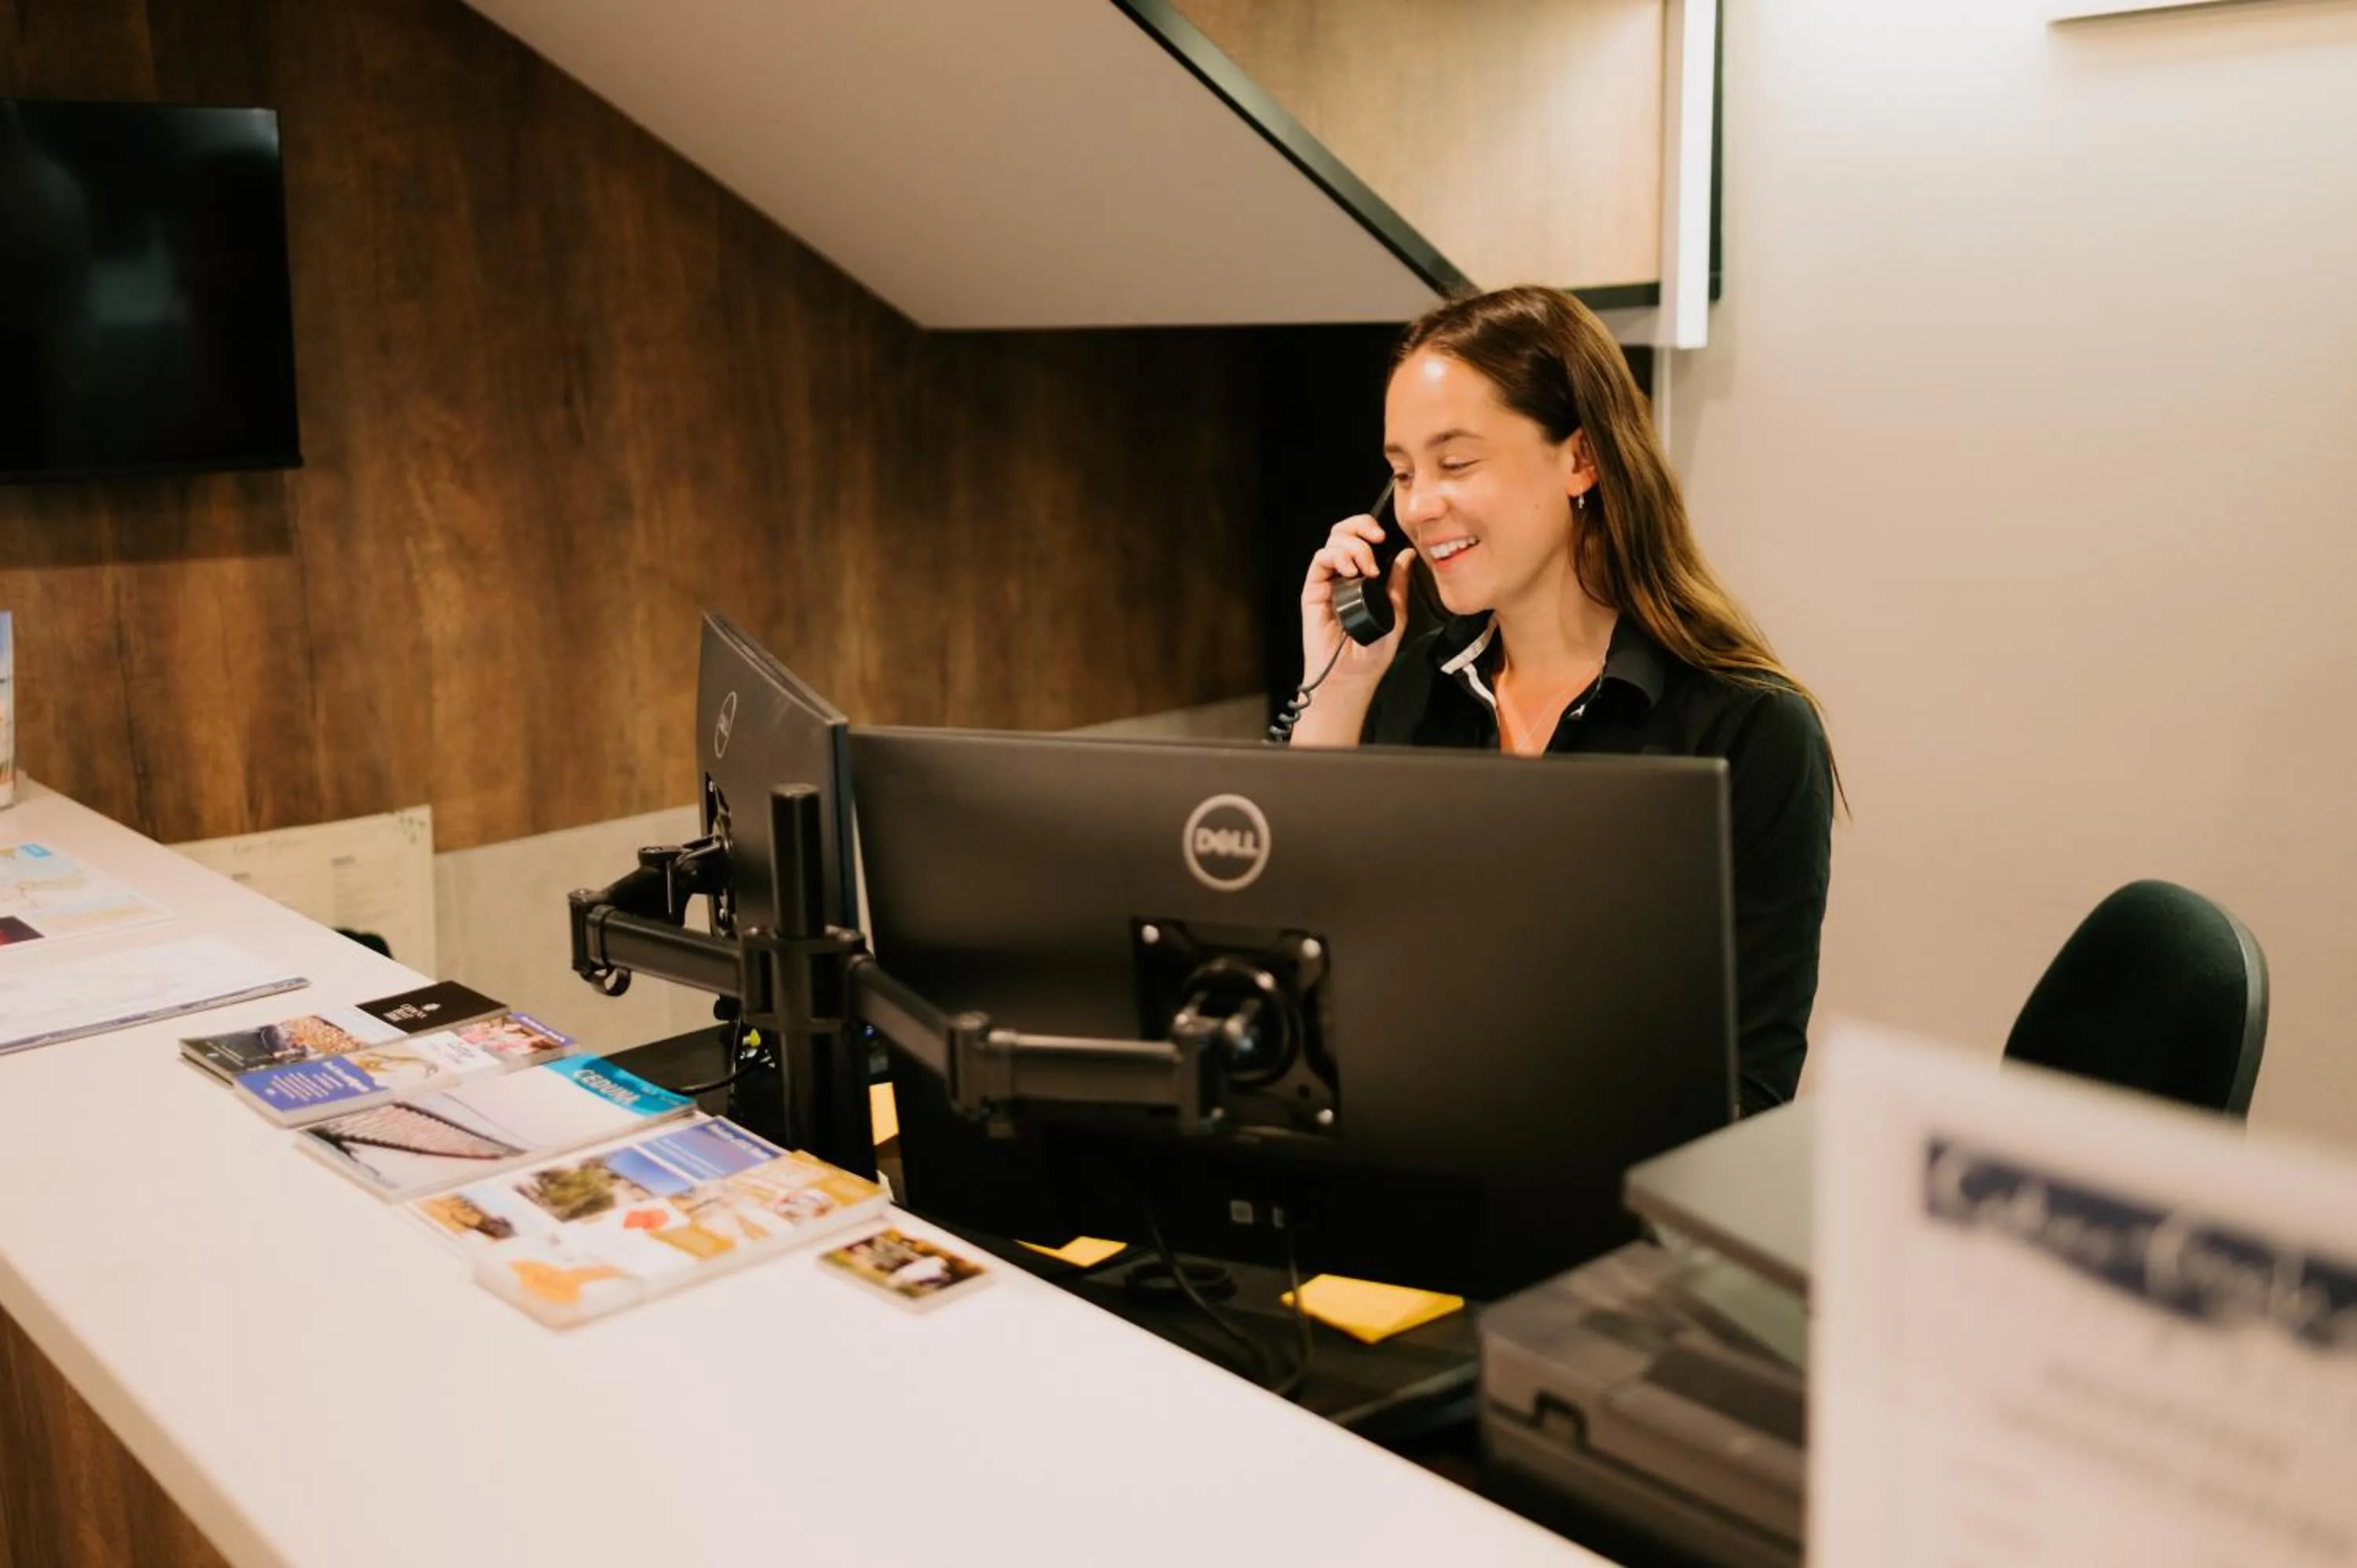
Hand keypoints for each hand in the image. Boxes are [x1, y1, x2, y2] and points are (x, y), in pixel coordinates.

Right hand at [1300, 513, 1416, 690]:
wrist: (1350, 677)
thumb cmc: (1370, 654)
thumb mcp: (1396, 614)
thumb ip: (1399, 584)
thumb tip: (1406, 555)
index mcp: (1363, 578)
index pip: (1363, 541)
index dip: (1371, 529)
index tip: (1386, 536)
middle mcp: (1344, 576)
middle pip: (1345, 533)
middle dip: (1361, 526)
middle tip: (1376, 539)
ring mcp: (1328, 582)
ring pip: (1333, 541)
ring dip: (1353, 546)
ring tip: (1367, 569)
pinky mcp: (1313, 590)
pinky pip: (1320, 560)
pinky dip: (1336, 557)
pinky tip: (1351, 572)